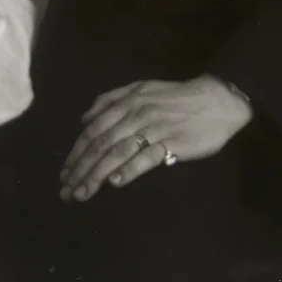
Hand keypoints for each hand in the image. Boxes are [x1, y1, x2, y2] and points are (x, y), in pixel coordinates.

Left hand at [60, 75, 252, 202]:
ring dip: (97, 174)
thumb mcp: (140, 88)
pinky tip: (116, 182)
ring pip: (118, 152)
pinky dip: (129, 169)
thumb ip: (111, 99)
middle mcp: (135, 113)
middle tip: (66, 192)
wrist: (216, 99)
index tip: (64, 174)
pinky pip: (146, 156)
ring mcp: (153, 128)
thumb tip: (84, 118)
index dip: (76, 153)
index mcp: (126, 101)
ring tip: (82, 193)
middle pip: (101, 144)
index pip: (93, 129)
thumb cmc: (176, 97)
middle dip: (80, 169)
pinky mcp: (172, 142)